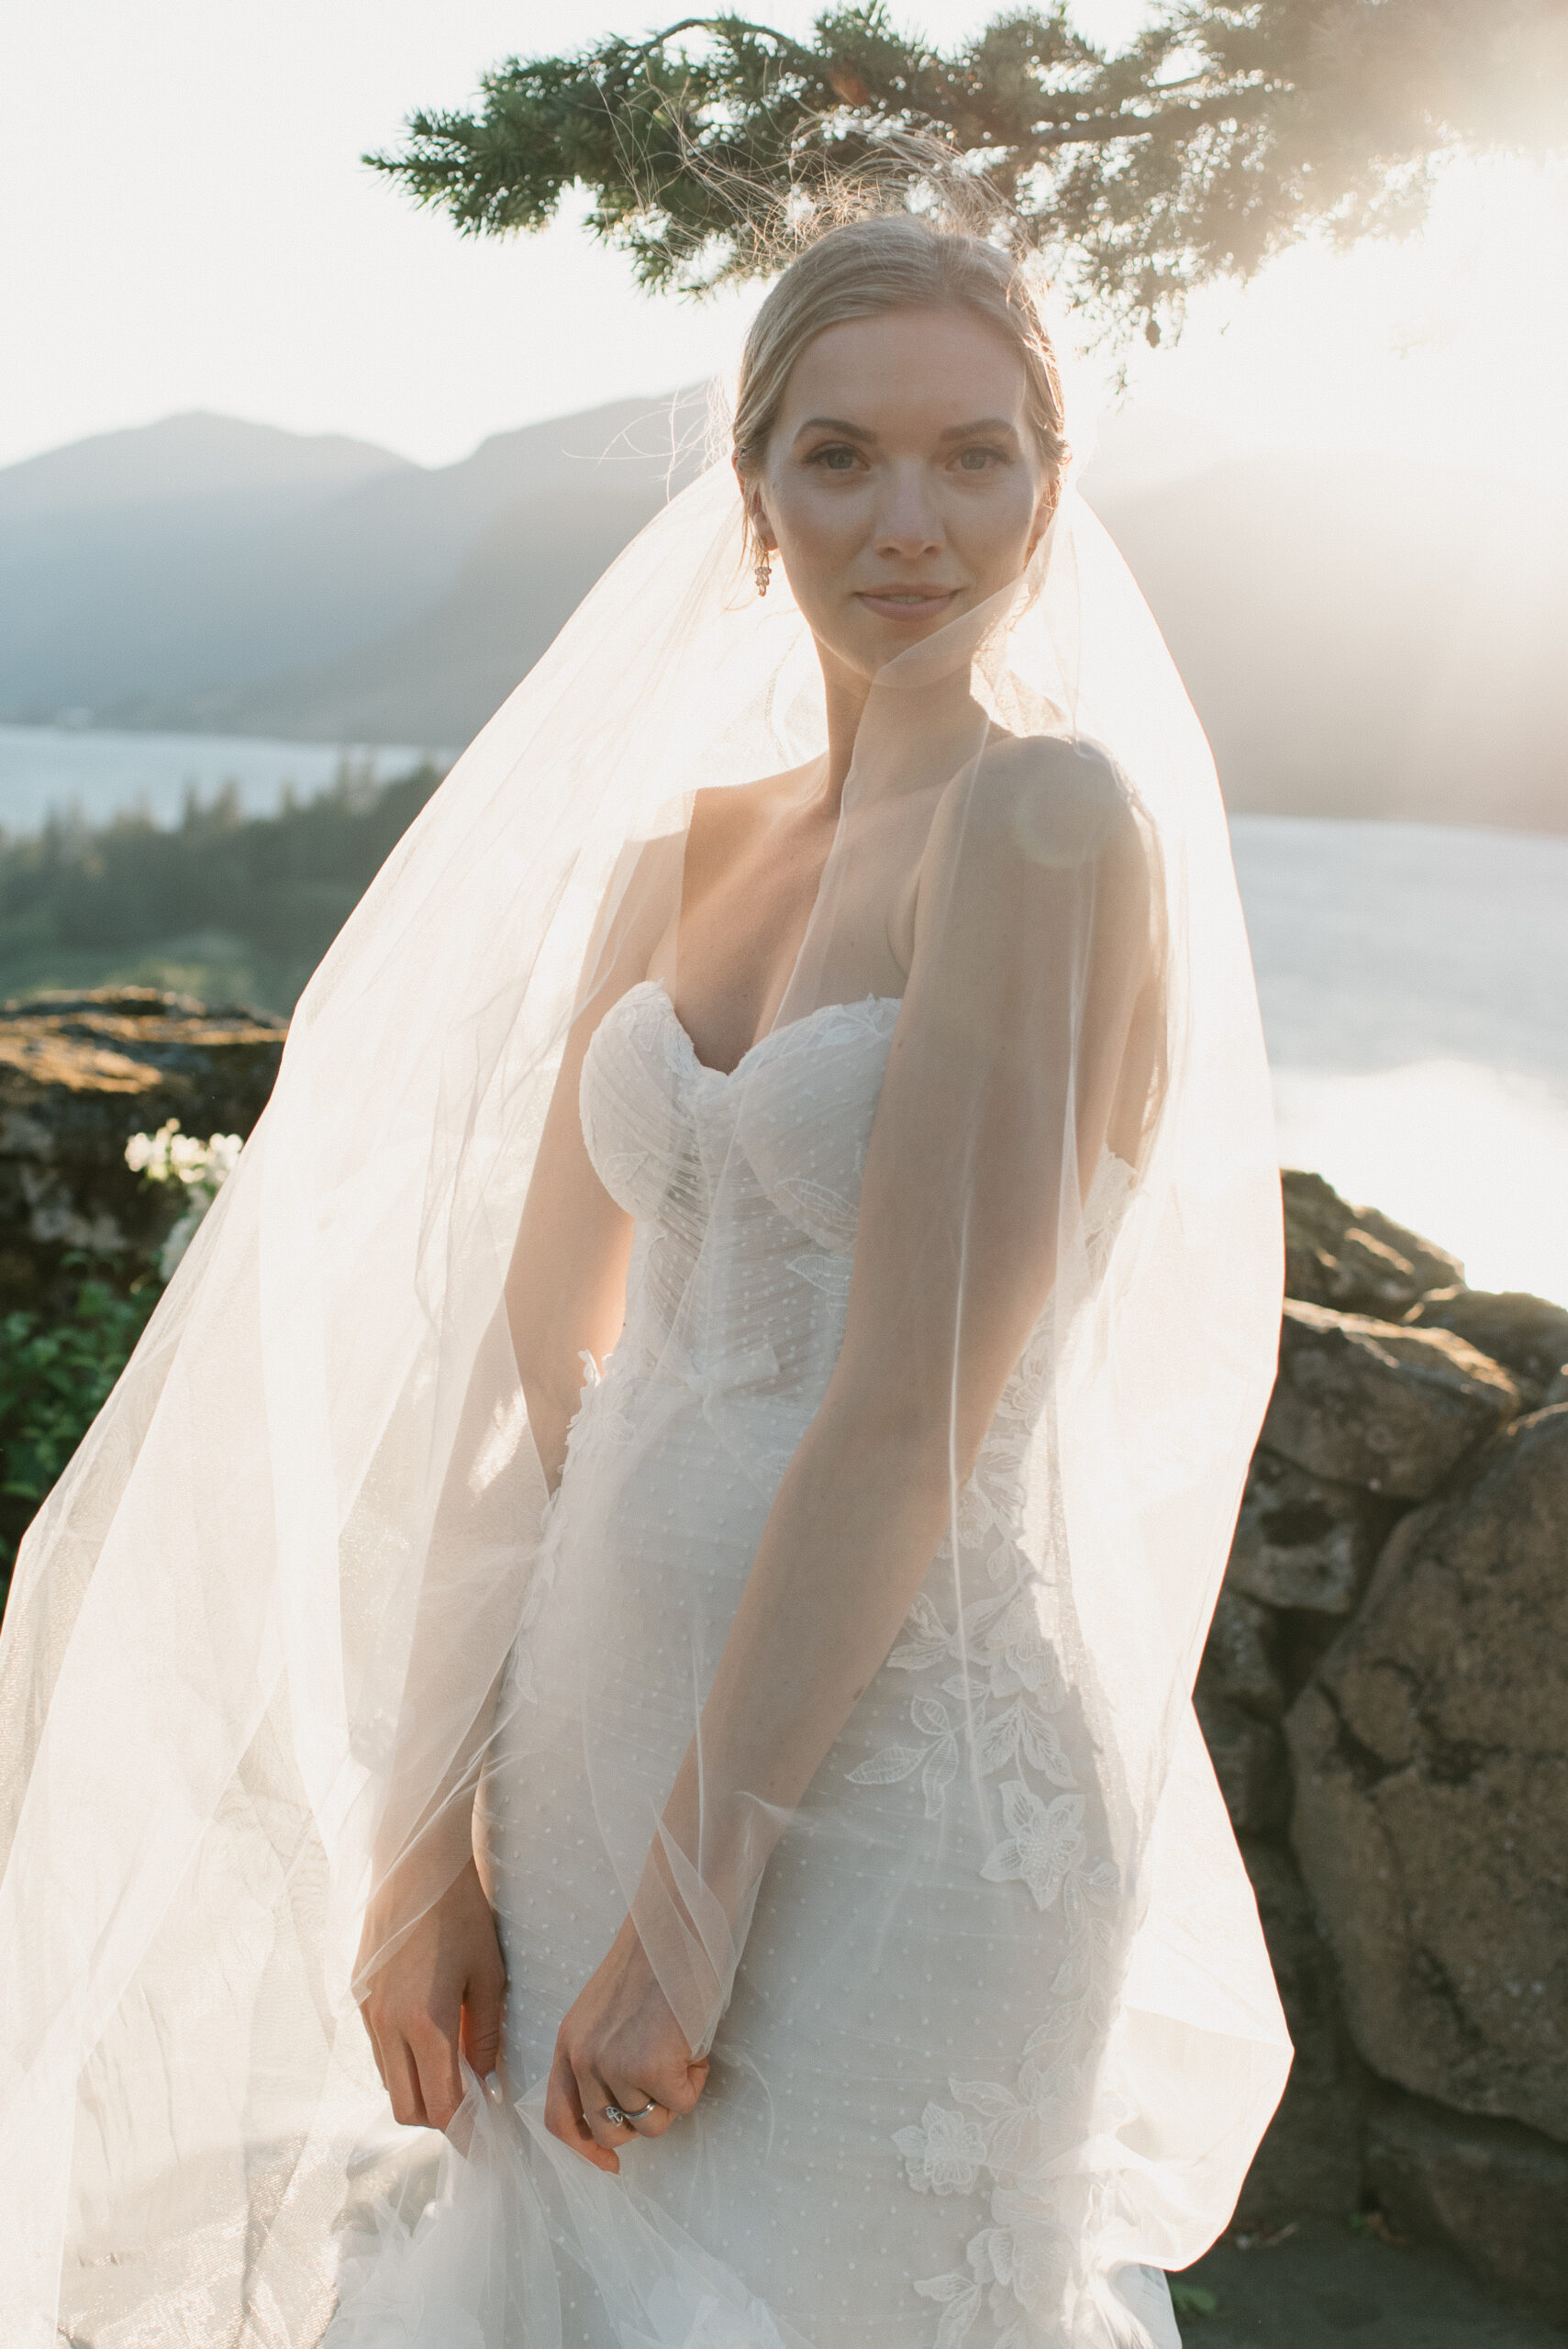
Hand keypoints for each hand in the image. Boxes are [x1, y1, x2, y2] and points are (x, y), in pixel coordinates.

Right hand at [357, 1855, 506, 2131]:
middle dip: (438, 2119)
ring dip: (418, 2090)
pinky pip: (379, 2051)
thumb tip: (486, 2080)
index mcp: (424, 2023)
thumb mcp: (488, 1974)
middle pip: (406, 2107)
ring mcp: (368, 2013)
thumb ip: (486, 2034)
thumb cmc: (462, 1914)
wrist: (415, 1866)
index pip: (440, 2105)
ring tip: (455, 2072)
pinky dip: (403, 2062)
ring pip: (389, 2082)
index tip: (483, 2141)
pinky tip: (430, 2040)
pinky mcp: (359, 1999)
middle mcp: (387, 2026)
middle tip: (470, 2109)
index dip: (463, 2131)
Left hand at [546, 1912, 709, 2172]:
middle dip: (644, 2118)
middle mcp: (582, 2058)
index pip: (559, 2119)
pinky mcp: (651, 2069)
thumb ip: (600, 2056)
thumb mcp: (606, 2012)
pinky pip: (682, 2104)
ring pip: (651, 2122)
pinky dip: (696, 2079)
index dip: (584, 2150)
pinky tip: (694, 2042)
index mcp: (567, 2042)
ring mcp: (614, 2065)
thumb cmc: (654, 1960)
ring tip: (681, 2046)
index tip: (611, 2166)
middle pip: (610, 2132)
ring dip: (674, 2094)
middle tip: (667, 2079)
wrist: (678, 1924)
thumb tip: (621, 2113)